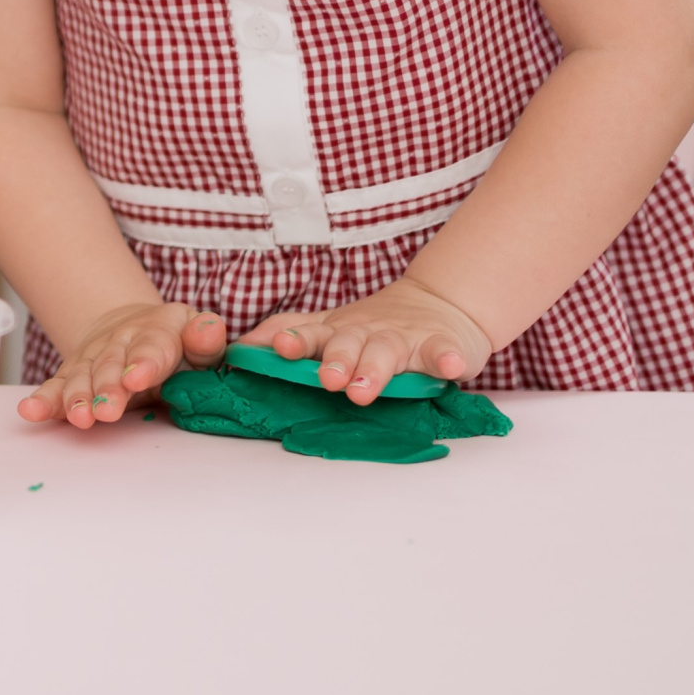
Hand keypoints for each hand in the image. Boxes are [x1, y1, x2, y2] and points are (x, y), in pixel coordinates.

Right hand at [19, 301, 228, 429]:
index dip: (144, 362)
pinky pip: (59, 386)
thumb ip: (206, 340)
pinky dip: (44, 400)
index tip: (136, 380)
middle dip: (108, 387)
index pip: (153, 345)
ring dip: (78, 397)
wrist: (139, 329)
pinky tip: (31, 411)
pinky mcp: (75, 374)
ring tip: (78, 417)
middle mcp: (122, 339)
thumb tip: (210, 330)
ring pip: (84, 376)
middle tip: (106, 410)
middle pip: (113, 363)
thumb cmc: (180, 346)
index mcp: (160, 329)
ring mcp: (95, 356)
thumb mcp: (201, 340)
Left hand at [238, 276, 493, 405]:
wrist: (438, 304)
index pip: (309, 333)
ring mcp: (403, 337)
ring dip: (375, 368)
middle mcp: (365, 331)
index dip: (294, 339)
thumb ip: (293, 332)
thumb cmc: (373, 325)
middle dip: (334, 360)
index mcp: (336, 331)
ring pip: (386, 350)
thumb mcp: (331, 326)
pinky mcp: (440, 344)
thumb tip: (241, 345)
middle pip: (346, 342)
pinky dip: (448, 358)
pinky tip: (452, 367)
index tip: (277, 347)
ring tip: (364, 390)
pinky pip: (443, 351)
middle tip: (326, 381)